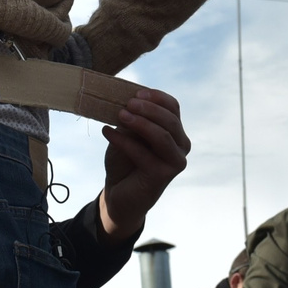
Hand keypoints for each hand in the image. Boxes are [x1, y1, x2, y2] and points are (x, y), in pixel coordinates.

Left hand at [97, 90, 189, 239]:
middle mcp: (181, 146)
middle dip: (148, 109)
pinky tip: (107, 132)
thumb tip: (127, 101)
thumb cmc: (125, 161)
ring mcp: (175, 161)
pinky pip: (143, 153)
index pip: (173, 107)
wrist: (119, 194)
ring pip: (163, 135)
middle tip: (127, 104)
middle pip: (170, 120)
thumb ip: (133, 119)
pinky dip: (124, 141)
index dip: (156, 97)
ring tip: (119, 115)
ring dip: (141, 123)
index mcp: (175, 132)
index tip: (136, 93)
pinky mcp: (163, 175)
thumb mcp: (128, 134)